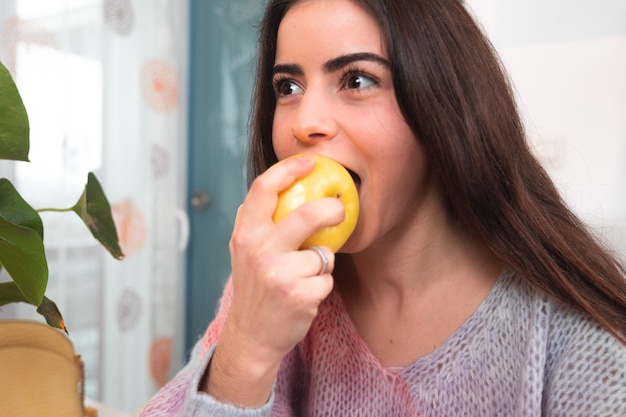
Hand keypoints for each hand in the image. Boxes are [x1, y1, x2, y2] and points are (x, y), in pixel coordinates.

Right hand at [204, 154, 344, 405]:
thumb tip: (285, 185)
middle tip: (340, 210)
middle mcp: (259, 251)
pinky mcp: (300, 296)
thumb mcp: (244, 251)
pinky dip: (321, 286)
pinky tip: (304, 296)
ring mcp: (279, 274)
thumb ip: (258, 222)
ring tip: (301, 278)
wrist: (252, 336)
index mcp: (245, 234)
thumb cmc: (254, 288)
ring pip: (322, 254)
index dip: (289, 168)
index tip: (310, 162)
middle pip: (307, 214)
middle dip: (331, 209)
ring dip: (320, 265)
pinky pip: (326, 279)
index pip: (264, 188)